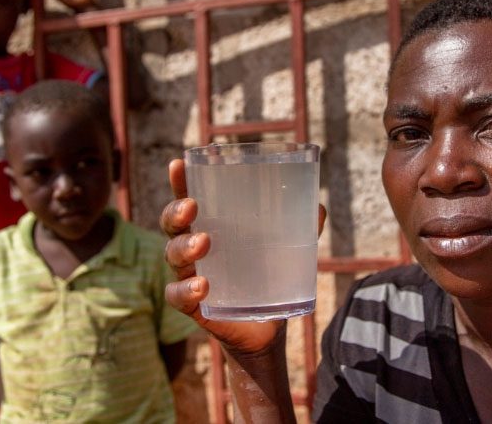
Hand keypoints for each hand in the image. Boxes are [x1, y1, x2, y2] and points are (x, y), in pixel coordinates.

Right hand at [161, 158, 326, 354]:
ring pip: (172, 255)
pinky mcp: (193, 305)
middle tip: (192, 207)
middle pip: (172, 224)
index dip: (180, 182)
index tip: (179, 163)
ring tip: (203, 243)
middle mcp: (193, 248)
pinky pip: (178, 295)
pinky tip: (202, 286)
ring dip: (184, 247)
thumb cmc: (269, 275)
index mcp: (211, 226)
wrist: (266, 327)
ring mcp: (190, 275)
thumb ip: (300, 227)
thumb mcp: (286, 249)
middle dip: (175, 211)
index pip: (189, 199)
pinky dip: (186, 289)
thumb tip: (319, 206)